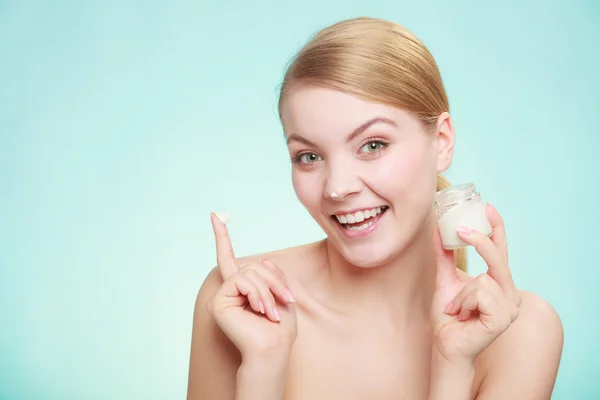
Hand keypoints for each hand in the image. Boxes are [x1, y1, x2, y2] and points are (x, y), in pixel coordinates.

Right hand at [206, 213, 297, 359]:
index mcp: (242, 288)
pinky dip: (257, 293)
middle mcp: (229, 289)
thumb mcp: (282, 295)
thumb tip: (264, 260)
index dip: (222, 236)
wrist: (272, 350)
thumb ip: (273, 275)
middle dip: (274, 280)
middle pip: (252, 265)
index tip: (216, 215)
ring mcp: (222, 295)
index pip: (229, 257)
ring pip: (249, 272)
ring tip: (272, 311)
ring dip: (268, 290)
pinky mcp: (218, 302)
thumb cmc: (279, 329)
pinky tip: (260, 310)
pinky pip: (241, 281)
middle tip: (286, 301)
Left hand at [430, 203, 520, 363]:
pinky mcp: (504, 317)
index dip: (497, 227)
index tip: (488, 206)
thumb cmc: (449, 316)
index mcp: (499, 282)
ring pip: (481, 278)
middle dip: (479, 242)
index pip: (501, 250)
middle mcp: (510, 292)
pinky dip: (464, 302)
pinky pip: (480, 293)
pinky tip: (464, 316)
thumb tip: (439, 230)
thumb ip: (445, 256)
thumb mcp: (445, 279)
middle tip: (461, 229)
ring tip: (459, 309)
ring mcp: (510, 306)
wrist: (445, 344)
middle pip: (497, 257)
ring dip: (461, 294)